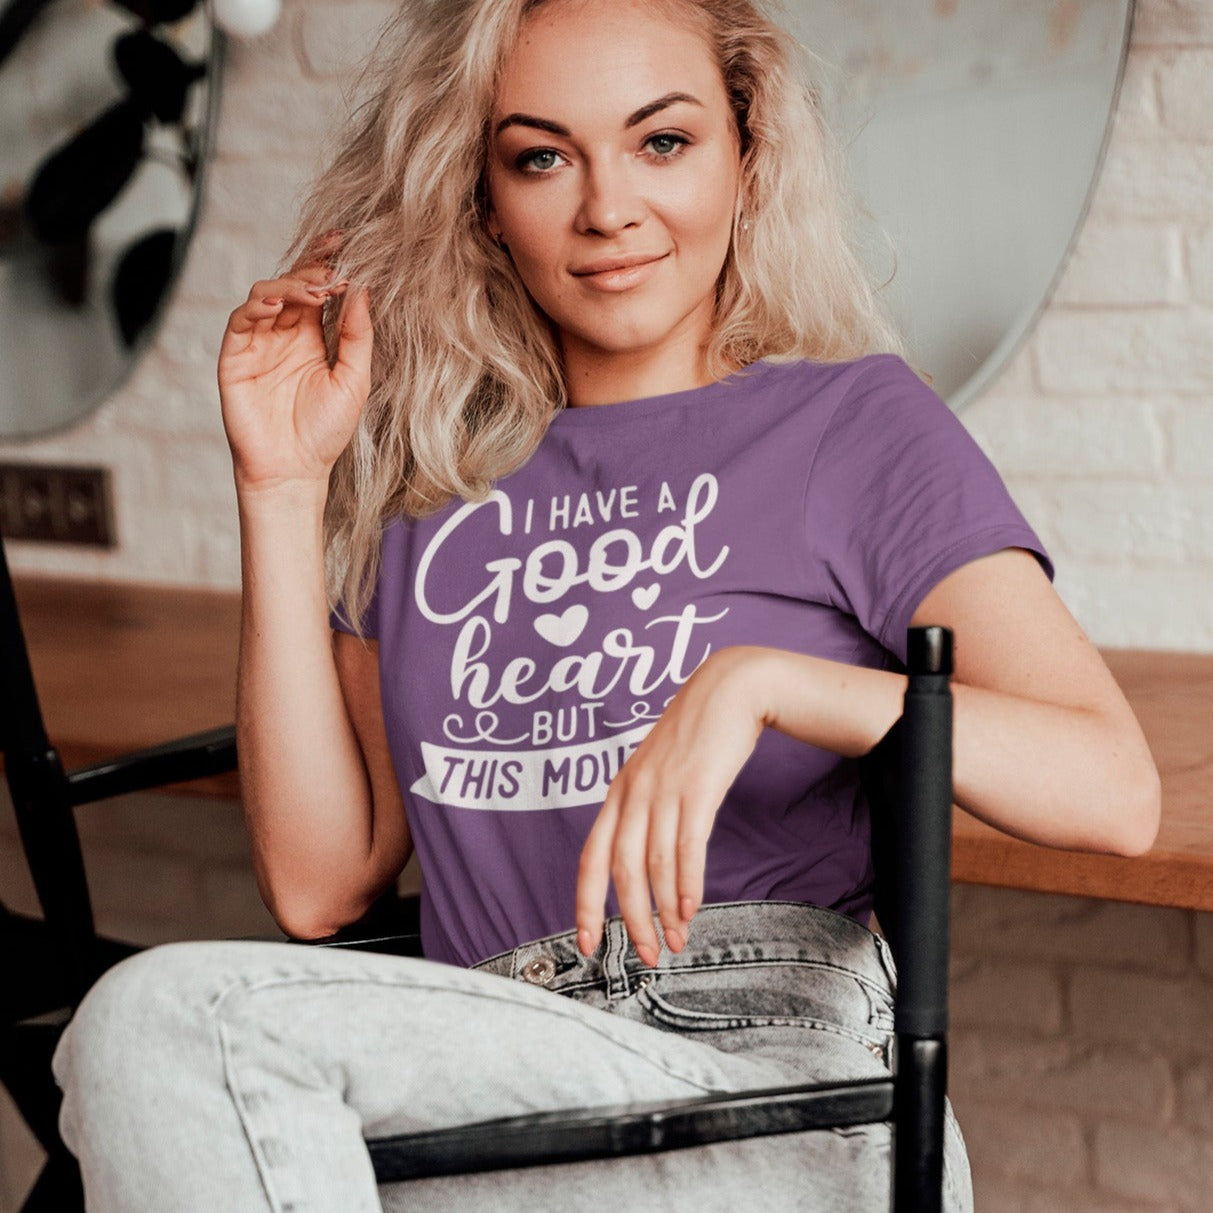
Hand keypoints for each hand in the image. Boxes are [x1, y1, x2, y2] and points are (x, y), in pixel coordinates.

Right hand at [217, 233, 372, 496]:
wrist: (293, 470)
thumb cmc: (325, 431)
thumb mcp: (354, 379)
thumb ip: (357, 335)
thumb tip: (362, 289)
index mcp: (313, 337)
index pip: (317, 290)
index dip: (327, 264)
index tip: (344, 242)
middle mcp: (284, 335)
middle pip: (292, 285)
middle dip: (311, 269)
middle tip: (332, 266)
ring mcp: (258, 343)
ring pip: (266, 294)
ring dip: (290, 285)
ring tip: (315, 289)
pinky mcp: (235, 356)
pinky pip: (241, 319)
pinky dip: (256, 304)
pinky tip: (276, 301)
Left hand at [575, 647, 767, 966]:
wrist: (729, 689)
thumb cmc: (696, 734)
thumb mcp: (658, 770)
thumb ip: (646, 808)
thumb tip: (645, 861)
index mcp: (619, 792)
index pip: (590, 857)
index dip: (585, 903)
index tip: (587, 942)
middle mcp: (633, 793)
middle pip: (621, 870)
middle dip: (631, 920)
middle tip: (645, 955)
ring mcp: (664, 789)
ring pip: (655, 864)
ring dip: (664, 910)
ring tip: (674, 941)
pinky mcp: (698, 787)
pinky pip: (687, 846)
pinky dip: (688, 884)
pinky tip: (691, 909)